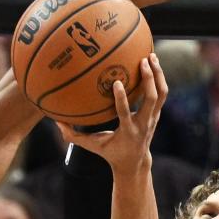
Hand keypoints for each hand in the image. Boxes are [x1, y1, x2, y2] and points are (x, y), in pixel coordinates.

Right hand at [55, 52, 166, 171]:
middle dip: (149, 79)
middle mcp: (143, 123)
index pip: (125, 113)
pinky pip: (161, 93)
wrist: (134, 162)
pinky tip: (153, 63)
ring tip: (151, 55)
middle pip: (151, 99)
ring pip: (161, 94)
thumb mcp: (92, 146)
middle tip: (143, 60)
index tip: (116, 82)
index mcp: (127, 131)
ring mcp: (152, 118)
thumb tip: (56, 122)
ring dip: (158, 74)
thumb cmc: (110, 152)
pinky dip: (159, 77)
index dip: (122, 98)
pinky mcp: (156, 114)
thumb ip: (74, 136)